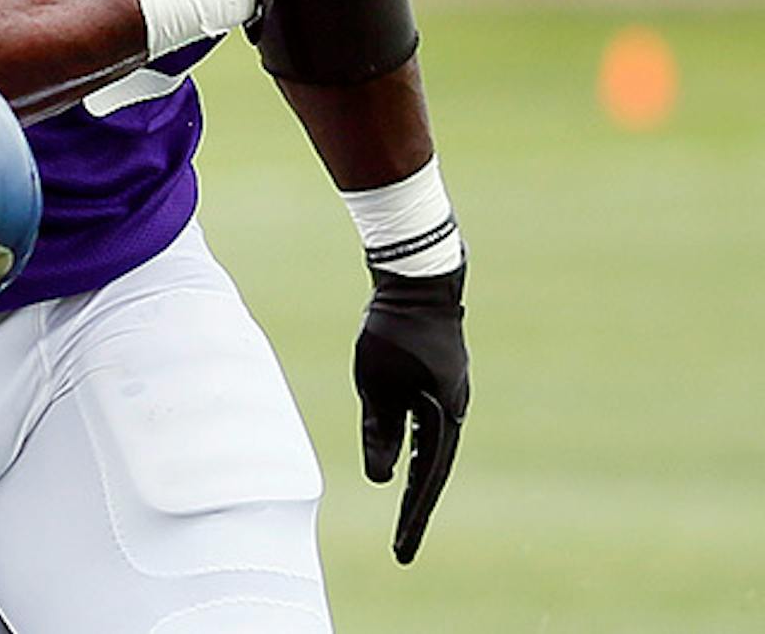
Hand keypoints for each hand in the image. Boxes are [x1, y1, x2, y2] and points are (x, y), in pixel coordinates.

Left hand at [356, 262, 468, 563]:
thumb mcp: (376, 382)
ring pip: (431, 447)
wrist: (417, 279)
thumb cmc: (393, 328)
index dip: (411, 517)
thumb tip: (380, 480)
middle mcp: (453, 408)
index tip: (401, 551)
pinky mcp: (438, 377)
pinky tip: (405, 454)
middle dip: (416, 507)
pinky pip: (428, 423)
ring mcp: (449, 392)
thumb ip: (379, 429)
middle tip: (403, 545)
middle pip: (432, 469)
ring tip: (405, 511)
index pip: (425, 479)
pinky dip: (416, 445)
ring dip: (417, 477)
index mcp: (443, 415)